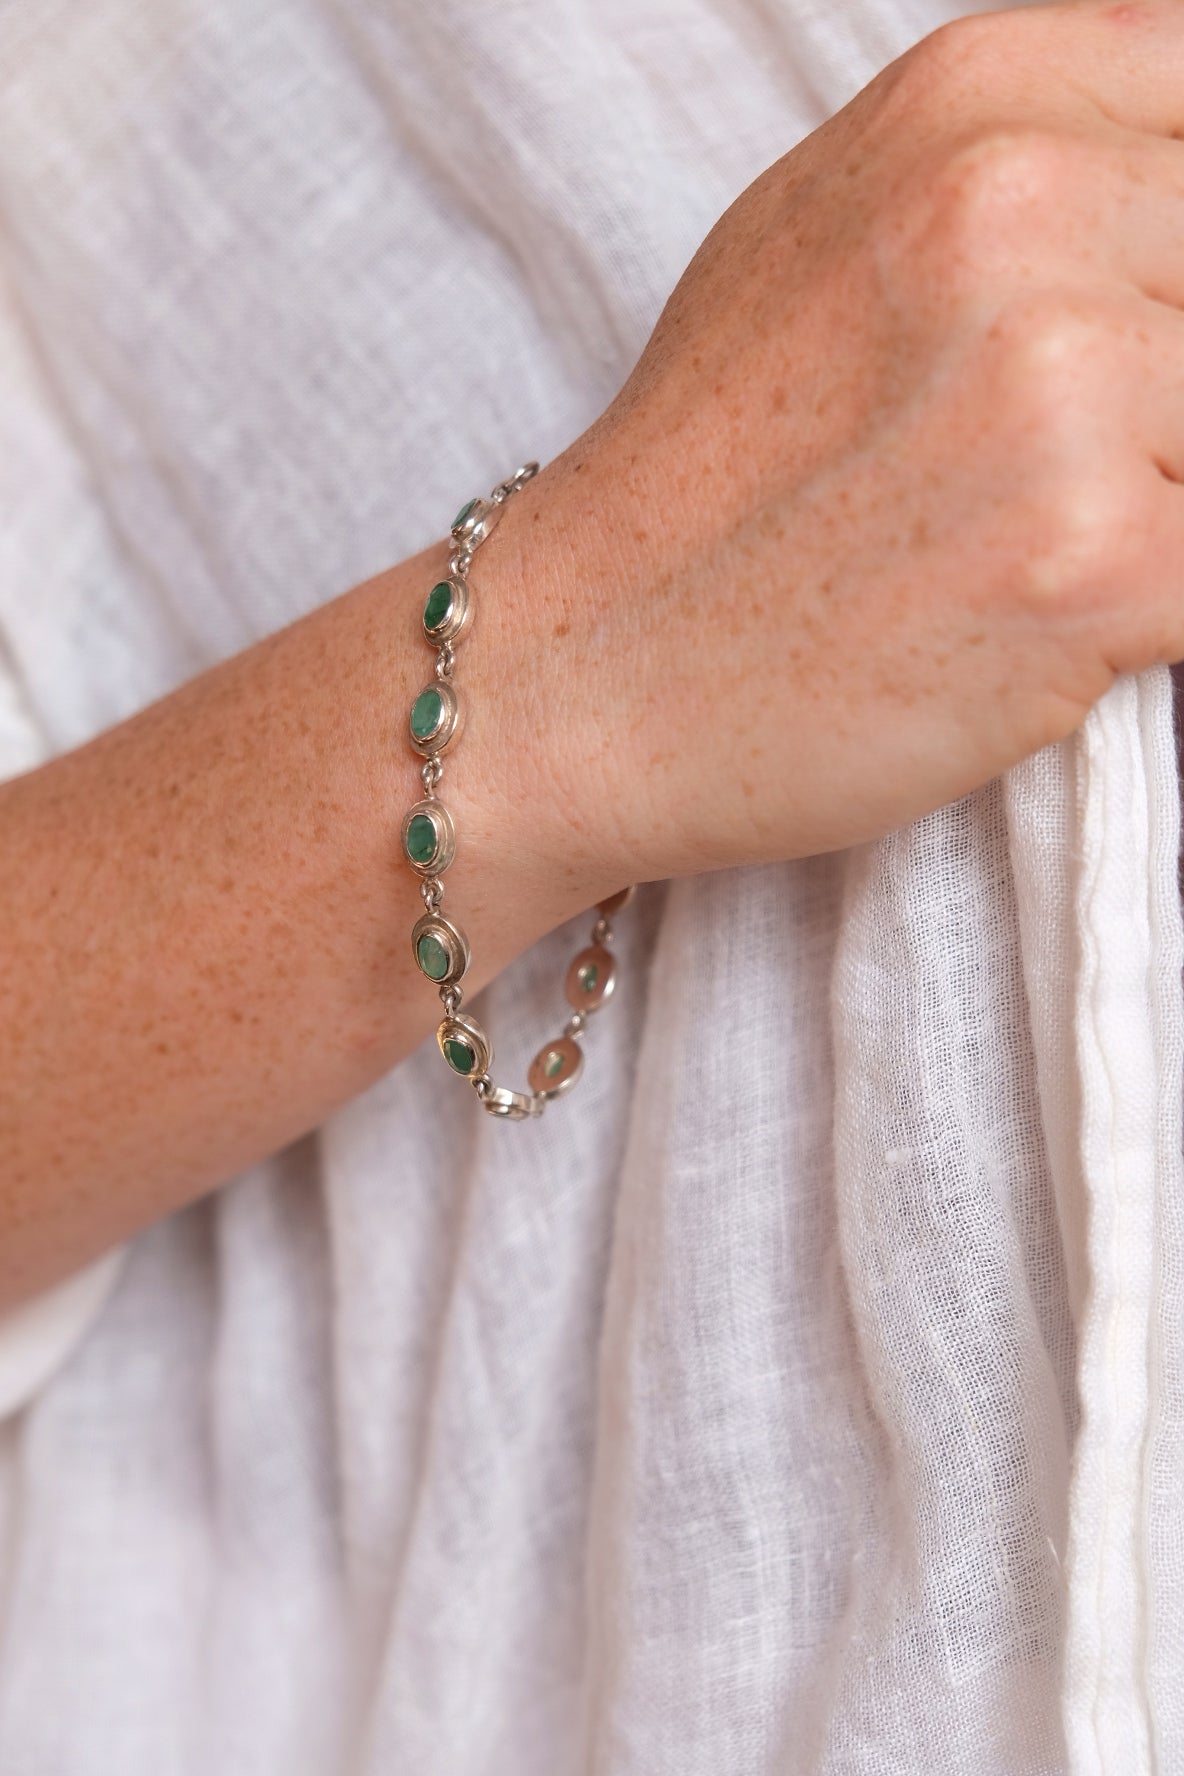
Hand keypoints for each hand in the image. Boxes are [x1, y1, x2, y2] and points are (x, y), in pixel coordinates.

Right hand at [485, 0, 1183, 888]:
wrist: (584, 670)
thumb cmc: (707, 473)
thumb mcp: (833, 227)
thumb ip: (1026, 164)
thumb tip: (1173, 184)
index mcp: (976, 105)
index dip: (1177, 261)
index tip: (1131, 332)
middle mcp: (1021, 213)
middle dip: (1172, 391)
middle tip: (1052, 464)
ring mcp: (1059, 392)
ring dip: (1165, 499)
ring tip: (1028, 542)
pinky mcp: (1093, 566)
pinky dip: (1156, 606)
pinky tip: (1041, 618)